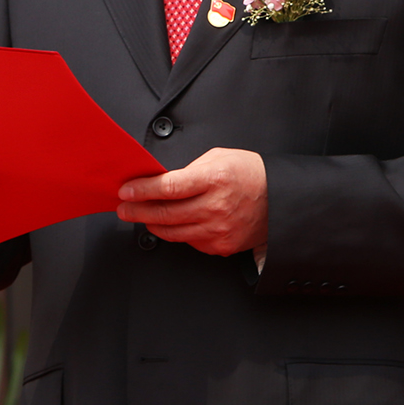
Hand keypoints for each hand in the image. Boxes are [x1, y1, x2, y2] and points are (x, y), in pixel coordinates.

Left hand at [116, 148, 267, 257]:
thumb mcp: (220, 158)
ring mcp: (218, 230)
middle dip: (137, 210)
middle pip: (165, 212)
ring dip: (151, 223)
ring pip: (172, 232)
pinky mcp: (220, 246)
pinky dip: (175, 232)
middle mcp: (216, 207)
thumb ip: (190, 170)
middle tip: (124, 207)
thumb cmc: (250, 175)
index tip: (126, 190)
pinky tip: (169, 223)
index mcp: (215, 179)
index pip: (169, 187)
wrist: (280, 200)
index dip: (143, 190)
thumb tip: (161, 180)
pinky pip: (188, 242)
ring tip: (140, 215)